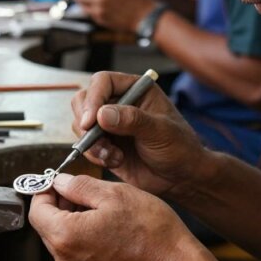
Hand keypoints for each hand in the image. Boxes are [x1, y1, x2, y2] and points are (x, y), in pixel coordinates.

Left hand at [29, 173, 210, 260]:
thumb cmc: (152, 233)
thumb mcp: (114, 194)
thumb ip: (79, 186)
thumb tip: (60, 182)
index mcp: (65, 236)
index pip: (37, 209)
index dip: (46, 191)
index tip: (58, 182)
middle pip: (47, 227)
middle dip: (61, 206)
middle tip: (84, 192)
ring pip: (63, 241)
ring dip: (74, 222)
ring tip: (103, 211)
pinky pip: (78, 256)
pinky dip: (86, 241)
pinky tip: (109, 231)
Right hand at [71, 71, 211, 196]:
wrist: (180, 178)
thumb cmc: (179, 148)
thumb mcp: (161, 131)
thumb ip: (133, 120)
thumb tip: (102, 114)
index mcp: (135, 89)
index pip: (103, 82)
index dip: (93, 99)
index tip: (90, 122)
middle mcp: (119, 102)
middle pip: (83, 100)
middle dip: (85, 122)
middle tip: (93, 138)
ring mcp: (109, 124)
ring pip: (80, 124)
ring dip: (91, 142)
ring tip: (113, 154)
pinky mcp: (104, 144)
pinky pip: (85, 145)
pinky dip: (95, 155)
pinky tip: (115, 161)